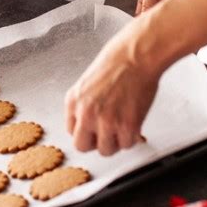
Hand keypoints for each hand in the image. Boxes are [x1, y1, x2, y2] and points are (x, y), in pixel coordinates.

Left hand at [65, 16, 161, 155]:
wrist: (136, 55)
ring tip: (123, 126)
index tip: (95, 127)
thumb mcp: (88, 83)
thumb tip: (91, 123)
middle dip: (95, 142)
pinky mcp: (127, 126)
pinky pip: (127, 145)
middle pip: (82, 146)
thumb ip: (85, 104)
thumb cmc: (116, 62)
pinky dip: (132, 137)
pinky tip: (134, 122)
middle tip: (107, 133)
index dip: (86, 130)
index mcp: (73, 100)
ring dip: (115, 141)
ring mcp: (106, 121)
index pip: (71, 130)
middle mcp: (86, 113)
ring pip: (106, 150)